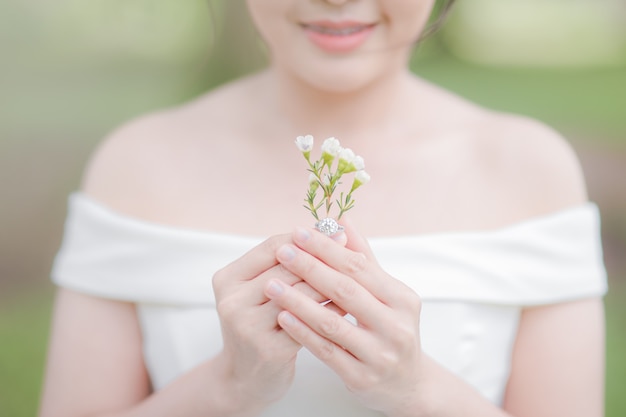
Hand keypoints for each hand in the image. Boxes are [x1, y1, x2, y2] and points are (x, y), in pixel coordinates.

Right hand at [212, 232, 346, 414]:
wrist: (245, 380)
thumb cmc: (260, 326)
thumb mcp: (260, 292)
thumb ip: (288, 262)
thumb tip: (331, 227)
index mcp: (227, 278)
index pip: (272, 246)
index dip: (306, 238)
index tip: (336, 230)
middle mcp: (232, 300)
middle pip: (287, 268)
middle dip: (324, 258)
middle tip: (354, 252)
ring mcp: (248, 326)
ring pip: (300, 294)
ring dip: (332, 283)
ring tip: (358, 275)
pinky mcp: (269, 350)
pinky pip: (309, 323)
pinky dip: (331, 311)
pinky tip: (349, 306)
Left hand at [264, 220, 426, 416]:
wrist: (407, 384)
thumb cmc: (390, 329)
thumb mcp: (386, 295)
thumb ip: (363, 258)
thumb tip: (342, 220)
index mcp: (402, 299)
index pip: (359, 266)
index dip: (327, 248)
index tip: (299, 233)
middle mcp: (396, 326)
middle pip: (346, 290)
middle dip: (310, 267)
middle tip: (282, 251)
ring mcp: (380, 355)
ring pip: (332, 322)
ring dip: (298, 300)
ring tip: (271, 284)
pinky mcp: (362, 378)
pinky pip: (326, 351)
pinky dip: (302, 332)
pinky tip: (282, 316)